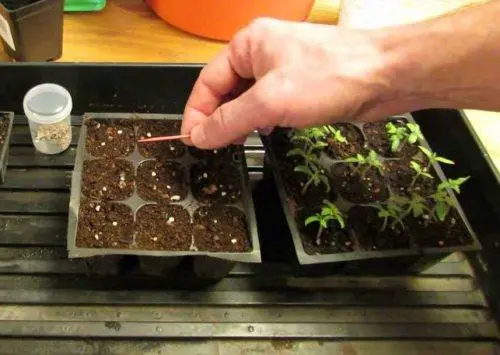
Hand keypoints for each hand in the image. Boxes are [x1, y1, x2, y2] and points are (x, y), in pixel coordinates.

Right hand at [181, 18, 397, 148]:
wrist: (386, 75)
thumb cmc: (327, 80)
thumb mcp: (270, 102)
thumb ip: (229, 120)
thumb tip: (198, 137)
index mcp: (247, 44)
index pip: (207, 81)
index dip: (196, 113)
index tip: (192, 142)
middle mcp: (262, 52)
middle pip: (226, 89)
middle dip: (219, 118)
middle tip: (217, 147)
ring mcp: (284, 67)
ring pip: (248, 98)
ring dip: (240, 120)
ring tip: (238, 142)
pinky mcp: (301, 83)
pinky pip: (270, 103)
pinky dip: (261, 119)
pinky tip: (264, 132)